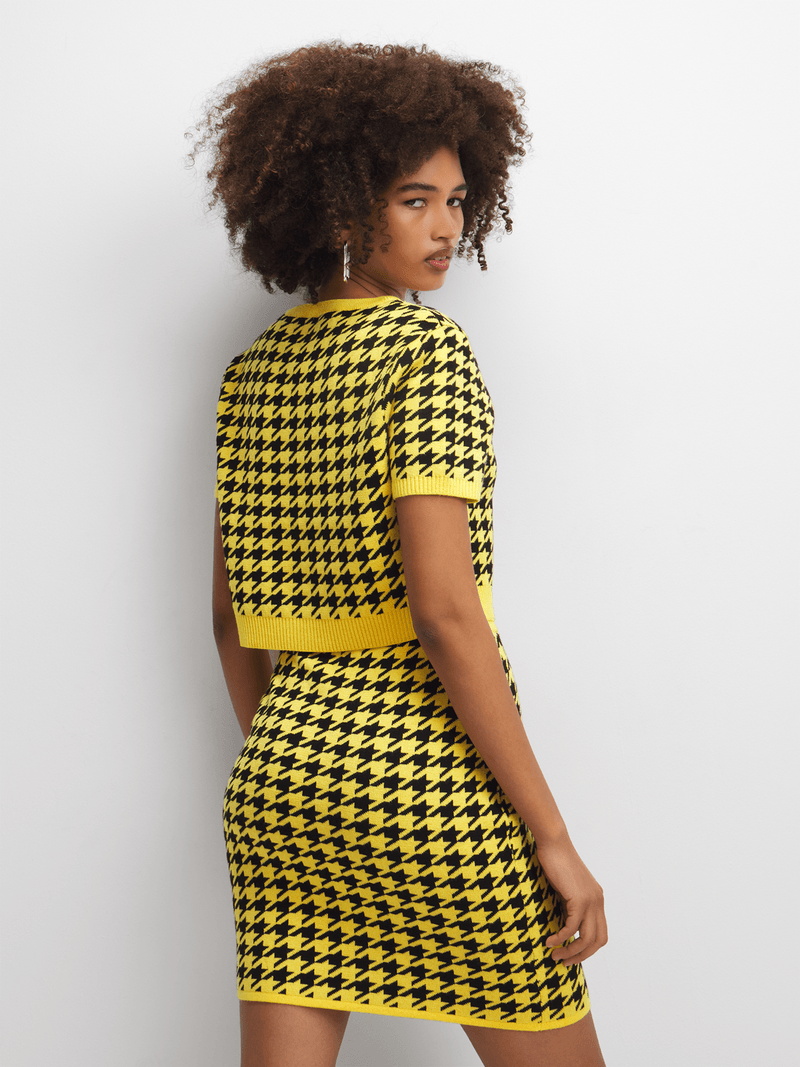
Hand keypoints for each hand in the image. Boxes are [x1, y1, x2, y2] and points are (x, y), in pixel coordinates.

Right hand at [536, 836, 607, 964]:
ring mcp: (591, 900)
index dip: (588, 948)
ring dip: (571, 951)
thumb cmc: (555, 862)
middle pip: (598, 940)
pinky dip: (561, 938)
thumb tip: (563, 924)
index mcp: (597, 899)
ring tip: (555, 955)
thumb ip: (569, 905)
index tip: (570, 953)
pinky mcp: (579, 898)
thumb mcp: (565, 888)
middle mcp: (598, 901)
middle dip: (581, 955)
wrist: (554, 843)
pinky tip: (549, 940)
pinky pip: (572, 927)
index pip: (600, 933)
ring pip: (587, 938)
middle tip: (563, 961)